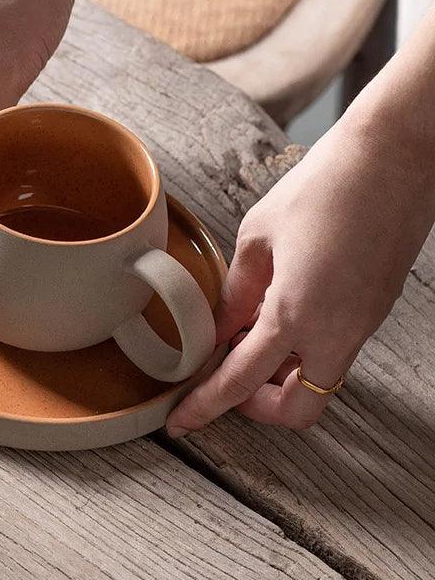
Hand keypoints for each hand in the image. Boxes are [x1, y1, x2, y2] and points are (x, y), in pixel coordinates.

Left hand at [166, 107, 434, 435]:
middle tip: (227, 374)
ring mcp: (362, 326)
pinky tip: (279, 314)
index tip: (181, 422)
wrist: (397, 156)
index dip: (205, 407)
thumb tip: (220, 330)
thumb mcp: (259, 238)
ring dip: (280, 378)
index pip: (241, 382)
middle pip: (296, 410)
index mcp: (296, 314)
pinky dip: (303, 352)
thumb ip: (237, 294)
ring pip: (318, 384)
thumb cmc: (324, 186)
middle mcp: (336, 333)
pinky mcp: (374, 312)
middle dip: (257, 407)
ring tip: (249, 333)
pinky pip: (334, 354)